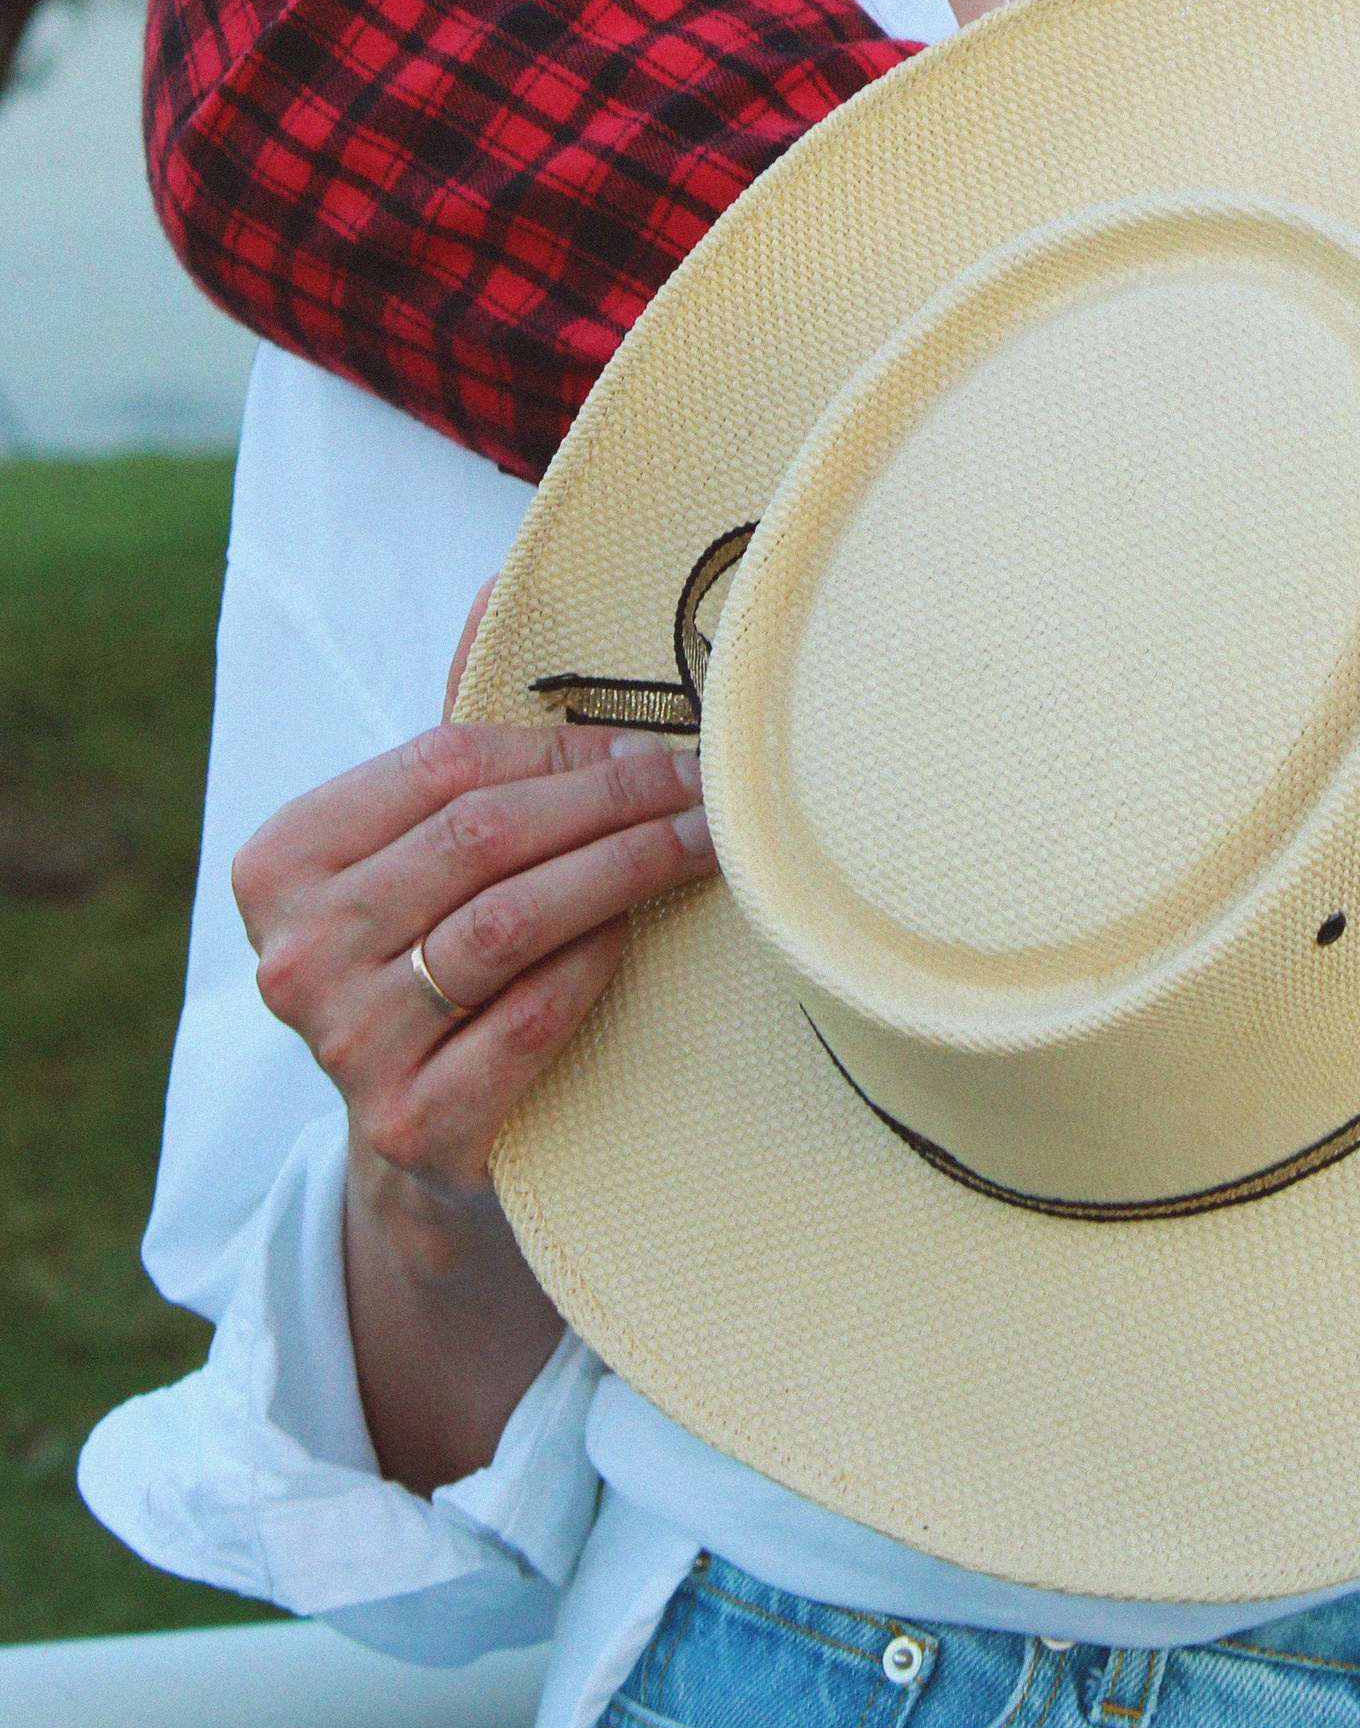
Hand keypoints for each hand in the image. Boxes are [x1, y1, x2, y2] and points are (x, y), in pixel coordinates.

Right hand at [231, 584, 715, 1487]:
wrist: (425, 1145)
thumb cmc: (440, 957)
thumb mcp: (425, 850)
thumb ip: (459, 734)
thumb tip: (498, 582)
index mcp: (283, 863)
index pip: (442, 769)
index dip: (563, 747)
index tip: (656, 740)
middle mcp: (296, 955)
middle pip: (483, 840)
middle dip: (612, 799)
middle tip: (708, 784)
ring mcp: (346, 1046)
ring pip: (511, 924)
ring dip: (625, 871)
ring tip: (703, 843)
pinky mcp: (414, 1125)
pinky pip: (529, 1019)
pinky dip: (596, 968)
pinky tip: (644, 937)